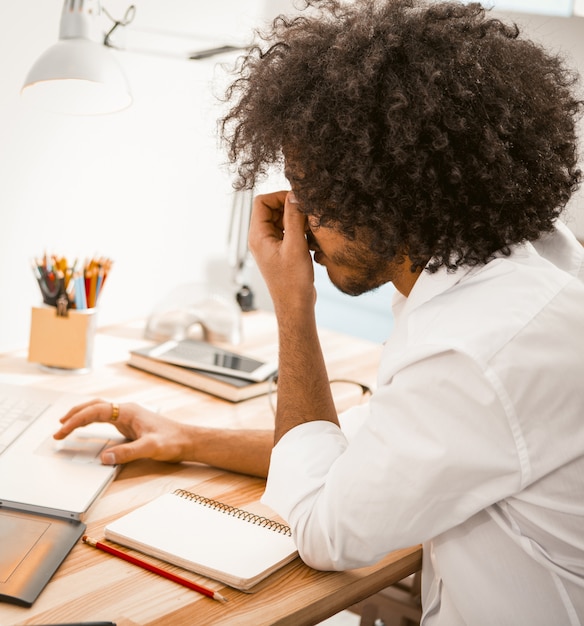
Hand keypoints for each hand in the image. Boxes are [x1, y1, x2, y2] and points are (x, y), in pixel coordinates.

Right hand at [53, 400, 186, 464]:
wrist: (187, 440)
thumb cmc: (172, 440)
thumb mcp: (150, 448)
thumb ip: (127, 453)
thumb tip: (104, 458)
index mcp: (128, 411)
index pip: (95, 411)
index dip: (76, 420)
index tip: (62, 431)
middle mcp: (126, 410)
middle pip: (93, 406)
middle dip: (74, 415)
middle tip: (58, 429)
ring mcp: (127, 416)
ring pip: (98, 410)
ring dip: (81, 416)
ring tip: (65, 425)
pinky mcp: (129, 424)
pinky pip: (105, 418)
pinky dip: (91, 421)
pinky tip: (85, 427)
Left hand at [248, 190, 315, 314]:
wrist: (295, 306)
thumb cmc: (293, 281)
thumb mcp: (295, 245)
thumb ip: (294, 218)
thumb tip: (295, 195)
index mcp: (258, 236)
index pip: (262, 201)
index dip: (280, 196)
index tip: (299, 201)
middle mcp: (261, 239)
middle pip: (272, 209)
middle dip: (290, 208)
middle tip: (308, 214)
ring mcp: (270, 246)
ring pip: (282, 220)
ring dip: (297, 220)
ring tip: (311, 229)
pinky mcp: (281, 252)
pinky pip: (288, 232)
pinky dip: (300, 231)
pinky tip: (312, 240)